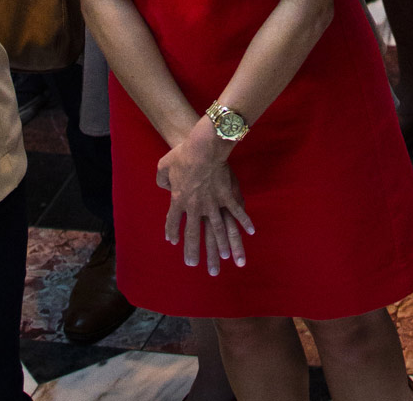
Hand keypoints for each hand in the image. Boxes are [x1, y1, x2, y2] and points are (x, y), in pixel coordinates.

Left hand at [157, 119, 254, 273]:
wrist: (204, 148)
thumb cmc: (183, 154)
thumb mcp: (164, 164)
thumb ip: (161, 177)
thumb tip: (163, 184)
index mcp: (179, 199)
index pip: (172, 221)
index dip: (172, 232)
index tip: (173, 241)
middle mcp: (195, 207)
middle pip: (193, 233)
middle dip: (192, 251)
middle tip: (193, 264)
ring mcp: (213, 203)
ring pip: (217, 229)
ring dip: (221, 245)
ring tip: (224, 258)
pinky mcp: (227, 195)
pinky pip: (237, 212)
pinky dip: (244, 222)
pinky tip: (251, 232)